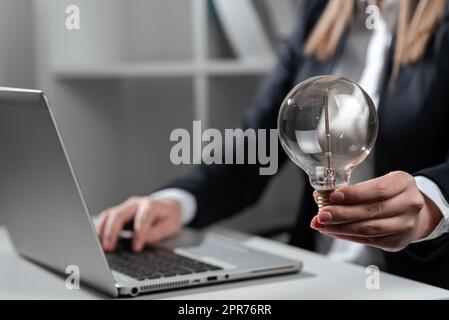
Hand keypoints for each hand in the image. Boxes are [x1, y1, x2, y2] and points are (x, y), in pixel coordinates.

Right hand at [95, 196, 181, 251]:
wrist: (166, 207)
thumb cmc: (168, 217)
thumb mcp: (171, 225)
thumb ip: (159, 232)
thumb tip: (145, 238)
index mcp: (150, 205)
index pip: (142, 218)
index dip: (139, 233)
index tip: (136, 248)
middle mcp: (135, 204)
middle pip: (120, 214)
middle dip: (113, 231)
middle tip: (109, 247)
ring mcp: (125, 207)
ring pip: (109, 215)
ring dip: (103, 231)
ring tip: (101, 246)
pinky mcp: (118, 213)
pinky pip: (106, 218)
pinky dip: (100, 229)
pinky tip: (98, 240)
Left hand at [310, 171, 442, 251]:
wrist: (411, 213)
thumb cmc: (389, 194)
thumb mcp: (376, 183)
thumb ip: (352, 189)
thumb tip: (320, 195)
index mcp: (403, 183)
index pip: (378, 189)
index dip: (354, 194)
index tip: (333, 196)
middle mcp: (409, 204)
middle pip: (372, 211)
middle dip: (342, 214)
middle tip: (322, 214)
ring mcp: (406, 225)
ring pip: (369, 229)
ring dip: (341, 228)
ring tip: (322, 224)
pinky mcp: (397, 241)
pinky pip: (368, 240)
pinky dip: (347, 236)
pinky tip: (333, 231)